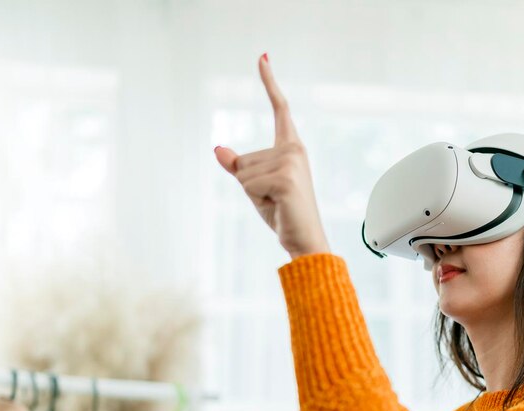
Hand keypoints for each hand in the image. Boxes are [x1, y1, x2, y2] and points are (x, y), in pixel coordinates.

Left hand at [214, 54, 331, 258]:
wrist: (305, 240)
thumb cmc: (283, 213)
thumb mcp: (255, 187)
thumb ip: (238, 167)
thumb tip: (218, 149)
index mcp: (291, 147)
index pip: (280, 109)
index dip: (269, 82)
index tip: (263, 57)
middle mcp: (294, 149)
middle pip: (242, 160)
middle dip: (248, 184)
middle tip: (274, 199)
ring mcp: (291, 161)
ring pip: (242, 173)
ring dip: (252, 194)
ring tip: (276, 202)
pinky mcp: (285, 176)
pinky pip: (247, 184)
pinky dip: (255, 199)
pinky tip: (277, 205)